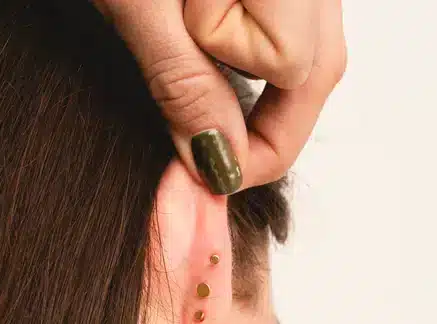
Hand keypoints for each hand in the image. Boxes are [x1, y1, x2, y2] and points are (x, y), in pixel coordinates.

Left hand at [94, 0, 346, 193]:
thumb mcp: (138, 5)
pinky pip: (290, 27)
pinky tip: (215, 57)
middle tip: (215, 161)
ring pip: (310, 51)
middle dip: (267, 128)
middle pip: (318, 68)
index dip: (255, 138)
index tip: (211, 173)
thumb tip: (218, 160)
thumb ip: (185, 83)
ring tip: (207, 101)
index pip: (298, 72)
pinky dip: (252, 58)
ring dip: (260, 93)